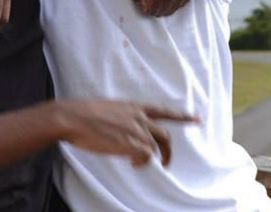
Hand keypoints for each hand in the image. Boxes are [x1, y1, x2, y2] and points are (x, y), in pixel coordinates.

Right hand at [53, 100, 197, 166]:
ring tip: (136, 163)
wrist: (73, 117)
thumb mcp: (109, 110)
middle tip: (166, 162)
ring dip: (149, 158)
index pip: (164, 111)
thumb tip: (123, 131)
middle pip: (164, 135)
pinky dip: (141, 162)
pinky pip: (146, 156)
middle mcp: (139, 117)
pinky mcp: (130, 143)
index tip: (197, 119)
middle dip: (168, 150)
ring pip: (155, 147)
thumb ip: (122, 118)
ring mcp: (136, 130)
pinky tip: (131, 163)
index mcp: (134, 106)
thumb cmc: (84, 114)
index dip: (183, 116)